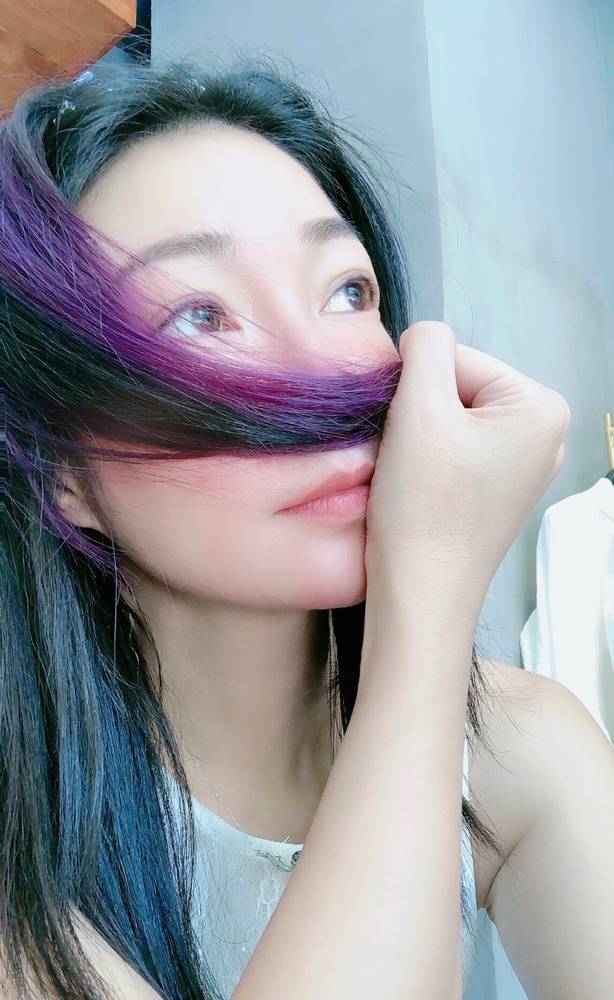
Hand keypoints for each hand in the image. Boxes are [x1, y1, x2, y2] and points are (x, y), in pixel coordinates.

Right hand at [365, 321, 570, 604]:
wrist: (420, 594)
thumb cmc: (424, 506)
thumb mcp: (418, 407)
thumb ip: (424, 346)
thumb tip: (422, 336)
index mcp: (542, 407)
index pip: (457, 358)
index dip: (417, 389)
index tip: (405, 435)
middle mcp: (548, 434)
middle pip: (459, 387)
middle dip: (422, 414)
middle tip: (407, 459)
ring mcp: (528, 466)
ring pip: (453, 419)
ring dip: (421, 437)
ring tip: (414, 477)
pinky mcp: (502, 492)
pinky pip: (459, 450)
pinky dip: (431, 461)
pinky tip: (424, 491)